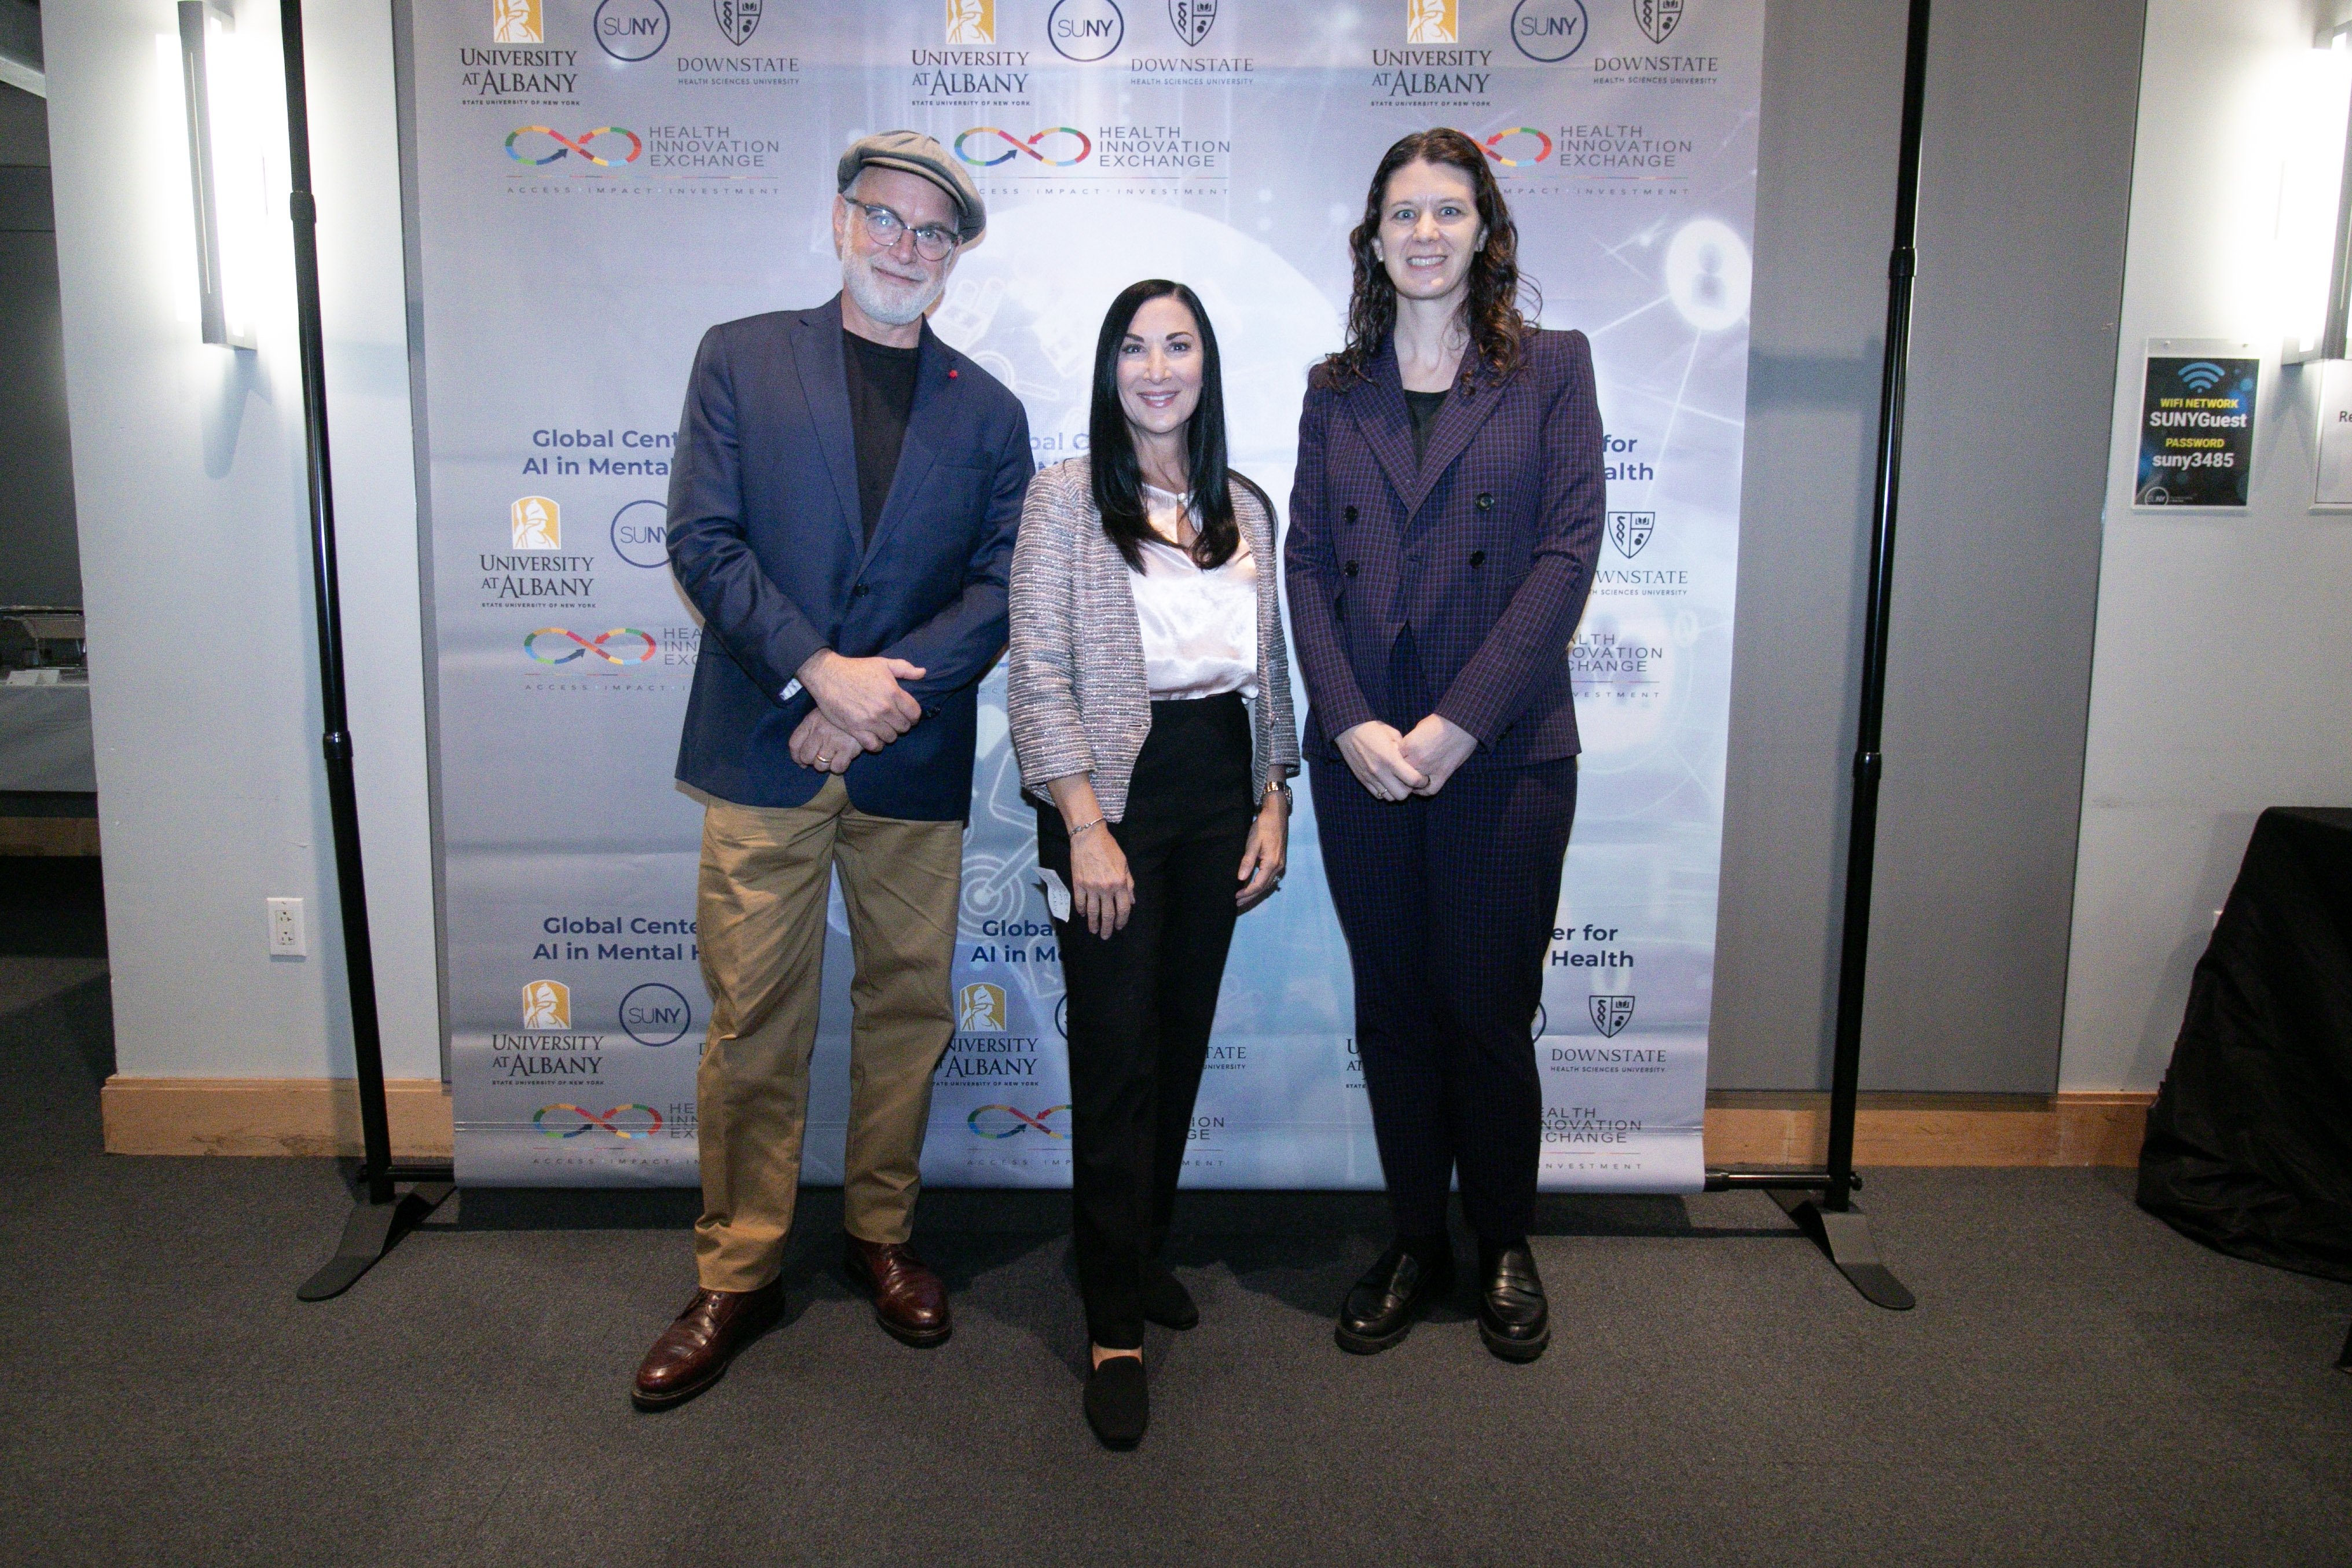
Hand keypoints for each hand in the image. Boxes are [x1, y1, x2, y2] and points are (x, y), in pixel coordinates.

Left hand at [788, 710, 857, 773]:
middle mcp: (819, 732)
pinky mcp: (848, 749)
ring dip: (825, 765)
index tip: (801, 762)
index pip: (794, 744)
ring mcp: (833, 741)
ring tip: (833, 756)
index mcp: (811, 721)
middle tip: (821, 757)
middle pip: (805, 757)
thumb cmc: (843, 713)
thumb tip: (801, 759)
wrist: (866, 709)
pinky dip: (838, 767)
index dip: (796, 757)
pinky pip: (836, 768)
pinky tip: (843, 758)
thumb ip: (810, 730)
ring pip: (820, 766)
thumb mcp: (823, 713)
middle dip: (811, 761)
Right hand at [799, 649, 924, 750]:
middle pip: (904, 727)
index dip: (914, 715)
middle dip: (901, 724)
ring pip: (891, 738)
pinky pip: (874, 746)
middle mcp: (884, 708)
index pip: (915, 713)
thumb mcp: (882, 663)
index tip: (908, 715)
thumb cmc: (856, 669)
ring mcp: (870, 721)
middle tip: (894, 721)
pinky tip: (874, 737)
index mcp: (893, 692)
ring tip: (884, 728)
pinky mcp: (856, 729)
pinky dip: (877, 744)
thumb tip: (923, 673)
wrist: (827, 675)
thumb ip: (905, 668)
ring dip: (889, 734)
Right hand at [1068, 824, 1134, 939]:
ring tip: (1094, 931)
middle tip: (1106, 936)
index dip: (1122, 920)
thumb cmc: (1109, 848)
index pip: (1123, 908)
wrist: (1089, 837)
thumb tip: (1131, 901)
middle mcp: (1106, 888)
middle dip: (1108, 927)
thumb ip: (1129, 883)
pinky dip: (1081, 910)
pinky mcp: (1078, 884)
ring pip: (1093, 911)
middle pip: (1108, 914)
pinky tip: (1083, 915)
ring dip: (1094, 924)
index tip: (1120, 926)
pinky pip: (1080, 902)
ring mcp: (1091, 887)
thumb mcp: (1125, 864)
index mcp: (1120, 883)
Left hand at [1235, 791, 1288, 910]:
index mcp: (1272, 863)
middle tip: (1237, 905)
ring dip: (1255, 892)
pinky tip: (1252, 887)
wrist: (1277, 814)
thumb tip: (1241, 878)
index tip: (1235, 897)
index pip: (1258, 884)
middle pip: (1264, 888)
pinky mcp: (1278, 861)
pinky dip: (1260, 885)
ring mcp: (1280, 865)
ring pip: (1267, 884)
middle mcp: (1278, 867)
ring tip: (1243, 899)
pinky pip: (1269, 878)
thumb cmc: (1264, 826)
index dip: (1247, 893)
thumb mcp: (1253, 842)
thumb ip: (1248, 860)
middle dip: (1250, 897)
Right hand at [1336, 721, 1429, 801]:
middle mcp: (1380, 771)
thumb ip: (1404, 749)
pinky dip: (1385, 791)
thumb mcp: (1393, 734)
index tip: (1423, 777)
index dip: (1422, 781)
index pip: (1413, 780)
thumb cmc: (1373, 730)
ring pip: (1390, 797)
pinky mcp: (1363, 780)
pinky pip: (1378, 795)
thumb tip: (1412, 760)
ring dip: (1396, 791)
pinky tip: (1387, 781)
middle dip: (1409, 789)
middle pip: (1402, 795)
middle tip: (1410, 781)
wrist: (1349, 731)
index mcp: (1390, 758)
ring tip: (1398, 781)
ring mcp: (1370, 778)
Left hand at [1398, 714, 1477, 796]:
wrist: (1462, 724)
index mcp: (1407, 745)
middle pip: (1400, 774)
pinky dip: (1424, 791)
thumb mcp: (1418, 728)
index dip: (1394, 762)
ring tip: (1411, 781)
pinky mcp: (1442, 774)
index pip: (1392, 761)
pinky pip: (1429, 791)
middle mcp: (1415, 759)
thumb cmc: (1440, 722)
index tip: (1397, 762)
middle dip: (1400, 774)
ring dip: (1411, 783)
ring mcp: (1429, 768)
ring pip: (1413, 784)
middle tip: (1402, 774)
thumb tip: (1403, 751)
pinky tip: (1422, 787)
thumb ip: (1408, 742)